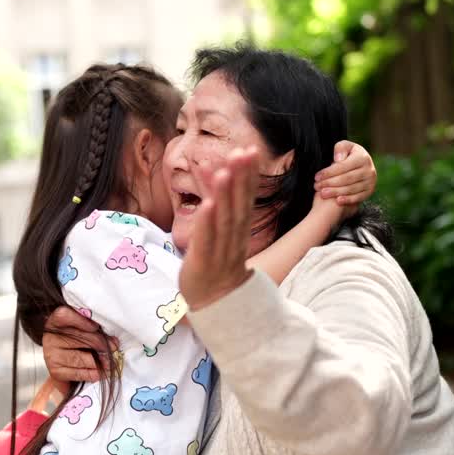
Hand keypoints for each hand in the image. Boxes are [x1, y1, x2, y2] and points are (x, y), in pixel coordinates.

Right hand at [42, 306, 113, 383]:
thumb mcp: (81, 325)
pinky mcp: (56, 371)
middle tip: (114, 347)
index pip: (65, 315)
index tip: (96, 326)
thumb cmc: (75, 336)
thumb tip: (113, 342)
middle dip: (100, 344)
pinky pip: (77, 374)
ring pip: (80, 359)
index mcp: (56, 320)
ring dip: (99, 362)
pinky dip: (92, 374)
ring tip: (110, 363)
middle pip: (79, 339)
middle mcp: (51, 337)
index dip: (81, 321)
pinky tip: (101, 372)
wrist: (61, 353)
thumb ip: (93, 328)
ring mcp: (51, 355)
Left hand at [180, 147, 259, 311]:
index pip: (246, 199)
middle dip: (240, 178)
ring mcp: (220, 251)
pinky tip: (207, 205)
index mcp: (239, 229)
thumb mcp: (218, 229)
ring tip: (223, 172)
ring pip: (224, 221)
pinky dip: (207, 223)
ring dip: (224, 196)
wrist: (216, 303)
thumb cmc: (216, 261)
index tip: (251, 150)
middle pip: (238, 205)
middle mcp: (234, 238)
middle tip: (241, 152)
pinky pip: (206, 241)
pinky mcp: (202, 263)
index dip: (249, 175)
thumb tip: (215, 168)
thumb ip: (215, 198)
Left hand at [314, 141, 375, 206]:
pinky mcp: (369, 191)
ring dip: (335, 192)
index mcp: (363, 158)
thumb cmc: (349, 155)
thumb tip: (338, 159)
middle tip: (317, 186)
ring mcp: (371, 182)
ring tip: (322, 193)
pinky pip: (358, 197)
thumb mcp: (345, 146)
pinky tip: (337, 201)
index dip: (328, 172)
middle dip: (330, 183)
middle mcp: (369, 170)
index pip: (343, 166)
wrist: (361, 165)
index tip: (317, 177)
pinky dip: (348, 200)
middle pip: (346, 179)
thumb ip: (340, 148)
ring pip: (351, 189)